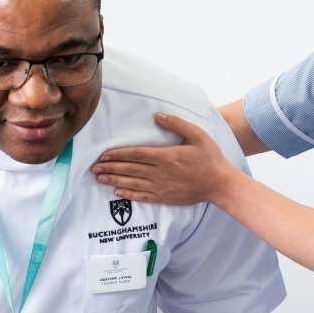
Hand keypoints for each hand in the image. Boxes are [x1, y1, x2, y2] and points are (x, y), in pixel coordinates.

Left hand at [92, 113, 235, 207]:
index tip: (103, 155)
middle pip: (130, 169)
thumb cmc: (210, 158)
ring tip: (100, 178)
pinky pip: (143, 196)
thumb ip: (176, 124)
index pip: (136, 154)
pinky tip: (118, 192)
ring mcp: (161, 187)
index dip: (118, 155)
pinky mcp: (165, 197)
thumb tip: (158, 116)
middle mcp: (160, 172)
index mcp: (166, 156)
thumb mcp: (197, 135)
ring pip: (132, 183)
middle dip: (110, 167)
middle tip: (93, 168)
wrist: (220, 183)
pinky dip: (129, 194)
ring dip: (114, 180)